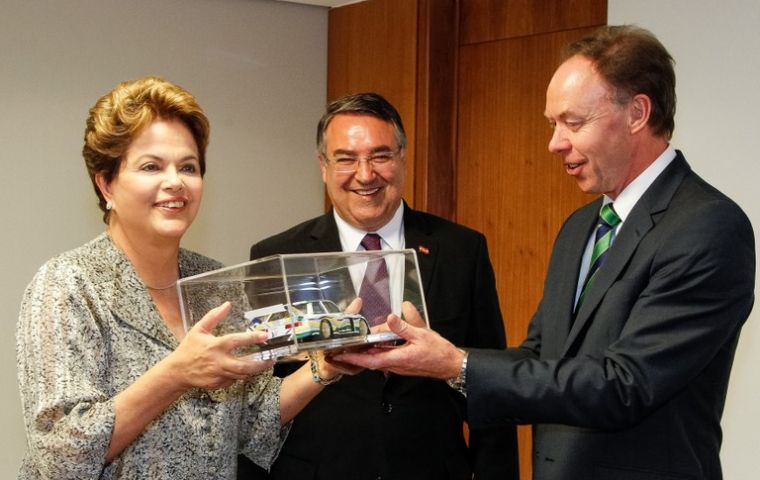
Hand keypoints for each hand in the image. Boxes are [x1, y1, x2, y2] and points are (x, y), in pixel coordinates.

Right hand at [170, 302, 273, 389]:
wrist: (178, 372)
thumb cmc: (189, 348)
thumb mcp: (199, 329)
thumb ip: (213, 316)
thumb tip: (227, 304)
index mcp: (215, 346)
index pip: (236, 341)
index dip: (252, 338)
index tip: (265, 335)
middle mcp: (219, 362)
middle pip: (244, 365)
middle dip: (260, 363)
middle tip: (271, 358)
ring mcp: (219, 375)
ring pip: (242, 375)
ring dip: (254, 369)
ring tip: (265, 363)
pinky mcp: (219, 384)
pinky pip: (235, 380)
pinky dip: (241, 375)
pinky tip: (247, 369)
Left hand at [333, 301, 462, 379]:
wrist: (450, 364)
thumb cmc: (438, 351)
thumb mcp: (422, 334)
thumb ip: (404, 326)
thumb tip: (390, 316)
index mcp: (398, 359)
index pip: (371, 360)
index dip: (355, 357)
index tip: (341, 354)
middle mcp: (395, 365)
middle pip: (370, 362)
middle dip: (354, 356)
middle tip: (339, 349)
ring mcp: (398, 366)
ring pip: (376, 361)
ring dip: (363, 355)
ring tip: (350, 347)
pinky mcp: (402, 364)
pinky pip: (384, 359)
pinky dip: (375, 353)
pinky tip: (371, 345)